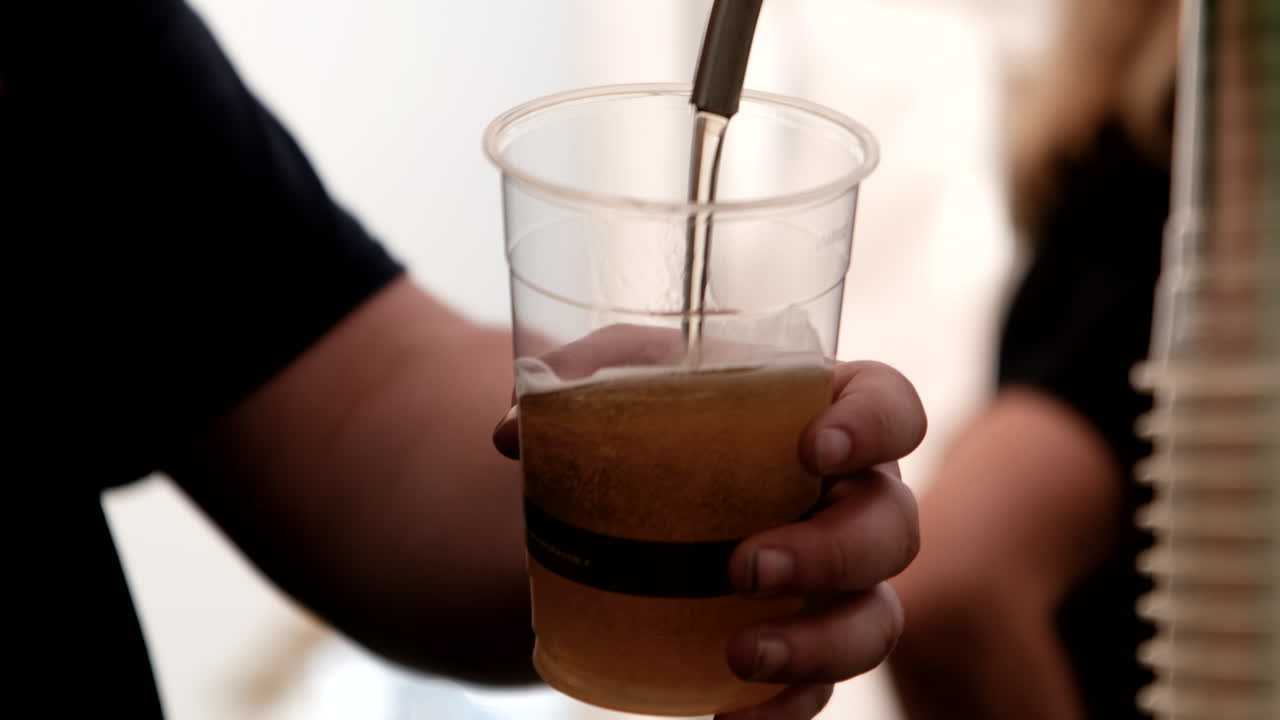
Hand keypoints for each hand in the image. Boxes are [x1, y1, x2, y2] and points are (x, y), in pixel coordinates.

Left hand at [493, 328, 925, 719]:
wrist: (636, 494)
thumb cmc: (652, 420)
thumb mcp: (618, 380)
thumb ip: (576, 383)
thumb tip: (510, 430)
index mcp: (824, 415)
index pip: (890, 406)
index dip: (873, 426)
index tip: (813, 449)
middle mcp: (849, 498)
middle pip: (892, 527)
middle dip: (833, 553)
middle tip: (744, 567)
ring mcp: (837, 580)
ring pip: (876, 619)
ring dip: (819, 644)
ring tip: (738, 653)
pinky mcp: (804, 642)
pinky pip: (823, 688)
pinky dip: (787, 709)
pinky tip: (729, 717)